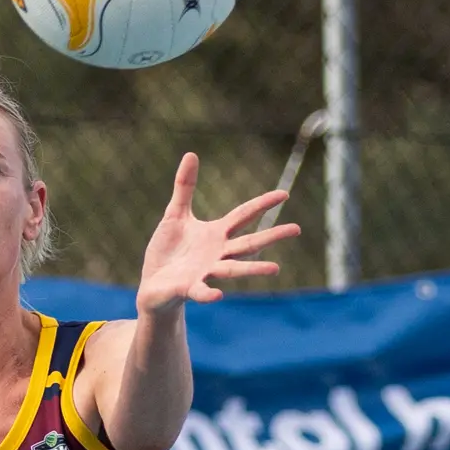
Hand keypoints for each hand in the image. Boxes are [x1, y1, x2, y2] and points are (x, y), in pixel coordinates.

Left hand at [133, 153, 295, 314]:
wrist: (152, 283)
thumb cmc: (167, 251)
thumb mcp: (175, 215)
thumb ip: (185, 187)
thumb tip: (191, 154)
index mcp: (216, 234)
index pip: (243, 216)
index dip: (262, 204)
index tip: (284, 194)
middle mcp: (217, 253)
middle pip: (249, 243)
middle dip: (272, 236)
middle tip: (297, 229)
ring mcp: (206, 272)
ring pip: (233, 270)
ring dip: (254, 269)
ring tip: (275, 268)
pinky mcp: (189, 289)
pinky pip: (202, 292)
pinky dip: (209, 294)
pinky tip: (218, 295)